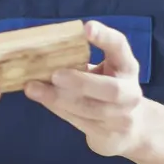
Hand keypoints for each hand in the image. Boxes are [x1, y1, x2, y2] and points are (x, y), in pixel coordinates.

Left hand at [24, 20, 148, 156]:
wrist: (129, 129)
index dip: (105, 37)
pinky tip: (42, 99)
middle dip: (82, 83)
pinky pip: (80, 121)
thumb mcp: (102, 72)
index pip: (120, 47)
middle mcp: (130, 92)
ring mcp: (122, 117)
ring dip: (59, 99)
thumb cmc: (105, 90)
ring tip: (33, 88)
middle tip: (55, 75)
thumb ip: (80, 61)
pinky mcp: (109, 135)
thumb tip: (39, 51)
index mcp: (127, 67)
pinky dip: (58, 108)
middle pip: (112, 90)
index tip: (86, 27)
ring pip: (92, 110)